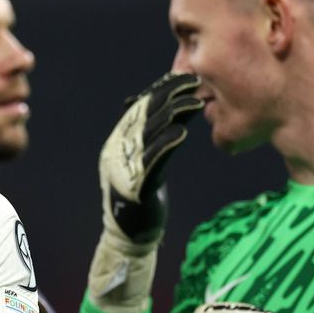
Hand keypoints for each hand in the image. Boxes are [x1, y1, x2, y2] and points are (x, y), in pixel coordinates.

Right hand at [100, 72, 201, 244]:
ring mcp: (125, 166)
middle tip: (194, 81)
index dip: (162, 89)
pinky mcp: (136, 185)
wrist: (128, 235)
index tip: (184, 77)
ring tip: (195, 101)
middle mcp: (118, 149)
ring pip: (149, 132)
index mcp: (119, 141)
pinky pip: (152, 160)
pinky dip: (166, 143)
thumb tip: (181, 110)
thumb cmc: (143, 197)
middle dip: (169, 94)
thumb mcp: (149, 161)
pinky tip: (182, 132)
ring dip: (173, 113)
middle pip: (144, 113)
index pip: (140, 107)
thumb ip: (158, 137)